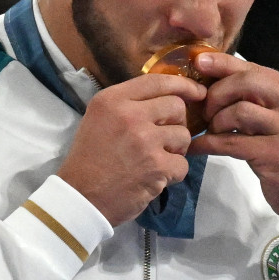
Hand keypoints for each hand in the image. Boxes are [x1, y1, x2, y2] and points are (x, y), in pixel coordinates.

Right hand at [57, 74, 207, 225]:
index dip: (183, 85)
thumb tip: (167, 97)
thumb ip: (129, 104)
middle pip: (176, 106)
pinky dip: (174, 172)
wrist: (81, 198)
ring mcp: (145, 140)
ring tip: (157, 158)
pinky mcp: (158, 166)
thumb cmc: (89, 160)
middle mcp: (129, 115)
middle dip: (177, 122)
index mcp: (112, 100)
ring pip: (184, 135)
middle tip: (165, 137)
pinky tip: (156, 176)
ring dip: (176, 149)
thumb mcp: (100, 119)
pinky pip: (183, 163)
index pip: (157, 80)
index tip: (196, 92)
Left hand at [188, 52, 278, 220]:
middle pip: (245, 82)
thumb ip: (256, 97)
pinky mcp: (276, 155)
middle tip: (205, 111)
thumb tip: (212, 78)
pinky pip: (232, 143)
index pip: (253, 68)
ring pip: (239, 111)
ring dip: (216, 121)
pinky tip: (197, 147)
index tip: (198, 62)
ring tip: (212, 131)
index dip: (222, 63)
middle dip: (217, 94)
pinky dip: (209, 143)